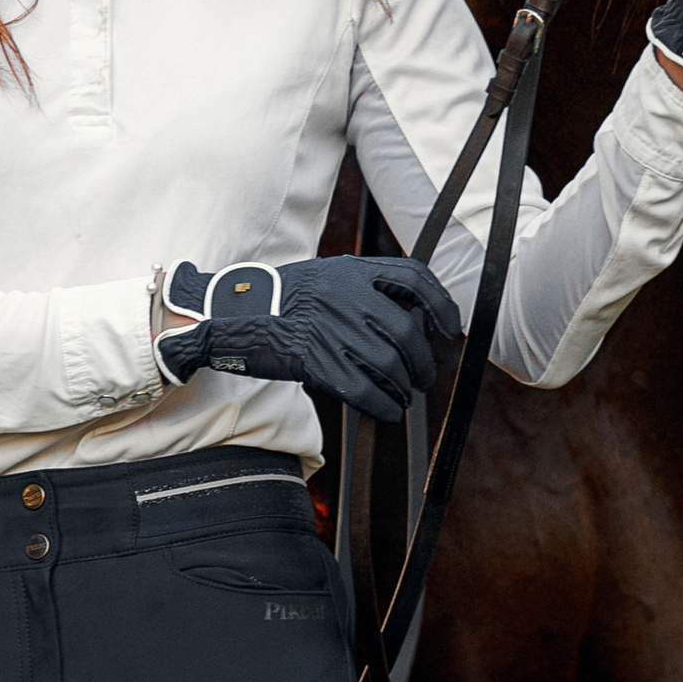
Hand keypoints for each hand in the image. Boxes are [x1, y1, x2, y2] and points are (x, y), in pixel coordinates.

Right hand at [160, 255, 462, 420]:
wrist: (233, 313)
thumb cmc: (281, 297)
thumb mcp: (326, 276)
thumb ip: (363, 288)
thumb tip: (408, 317)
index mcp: (353, 270)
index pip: (415, 278)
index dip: (441, 305)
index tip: (449, 329)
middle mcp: (348, 296)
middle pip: (407, 332)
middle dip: (424, 361)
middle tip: (425, 377)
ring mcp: (333, 329)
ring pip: (390, 365)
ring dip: (405, 387)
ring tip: (405, 396)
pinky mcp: (317, 361)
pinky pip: (365, 390)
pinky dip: (384, 406)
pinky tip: (388, 411)